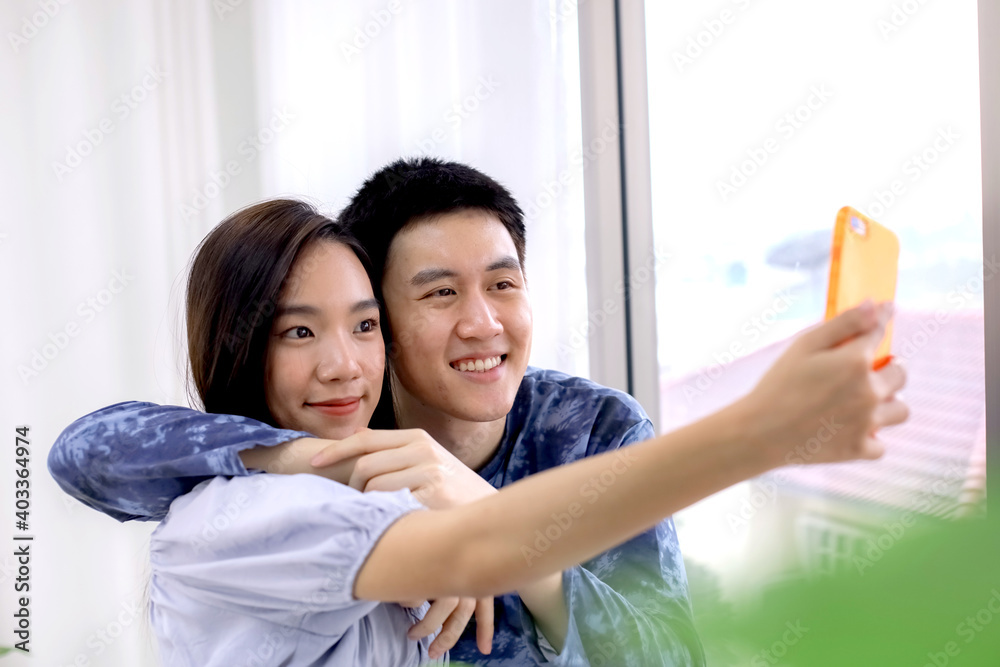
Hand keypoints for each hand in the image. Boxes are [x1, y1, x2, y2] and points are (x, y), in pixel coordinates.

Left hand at [312, 429, 497, 656]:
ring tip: (382, 521)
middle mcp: (423, 450)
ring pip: (372, 488)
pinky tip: (392, 527)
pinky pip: (388, 506)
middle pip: (364, 467)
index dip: (335, 451)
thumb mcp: (431, 465)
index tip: (313, 464)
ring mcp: (429, 471)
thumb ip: (397, 458)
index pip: (366, 439)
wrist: (496, 518)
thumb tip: (353, 455)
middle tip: (360, 510)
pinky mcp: (432, 495)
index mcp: (418, 438)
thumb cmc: (455, 496)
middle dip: (353, 491)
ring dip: (368, 508)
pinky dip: (382, 519)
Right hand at [741, 301, 907, 464]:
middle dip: (888, 368)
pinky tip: (851, 429)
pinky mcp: (859, 449)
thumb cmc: (778, 384)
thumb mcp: (804, 345)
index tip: (886, 311)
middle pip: (900, 374)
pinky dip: (869, 437)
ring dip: (888, 403)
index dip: (882, 319)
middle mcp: (870, 392)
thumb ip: (843, 324)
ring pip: (900, 410)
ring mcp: (867, 423)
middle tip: (868, 370)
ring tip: (866, 401)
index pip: (879, 333)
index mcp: (856, 362)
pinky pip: (881, 444)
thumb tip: (873, 306)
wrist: (760, 433)